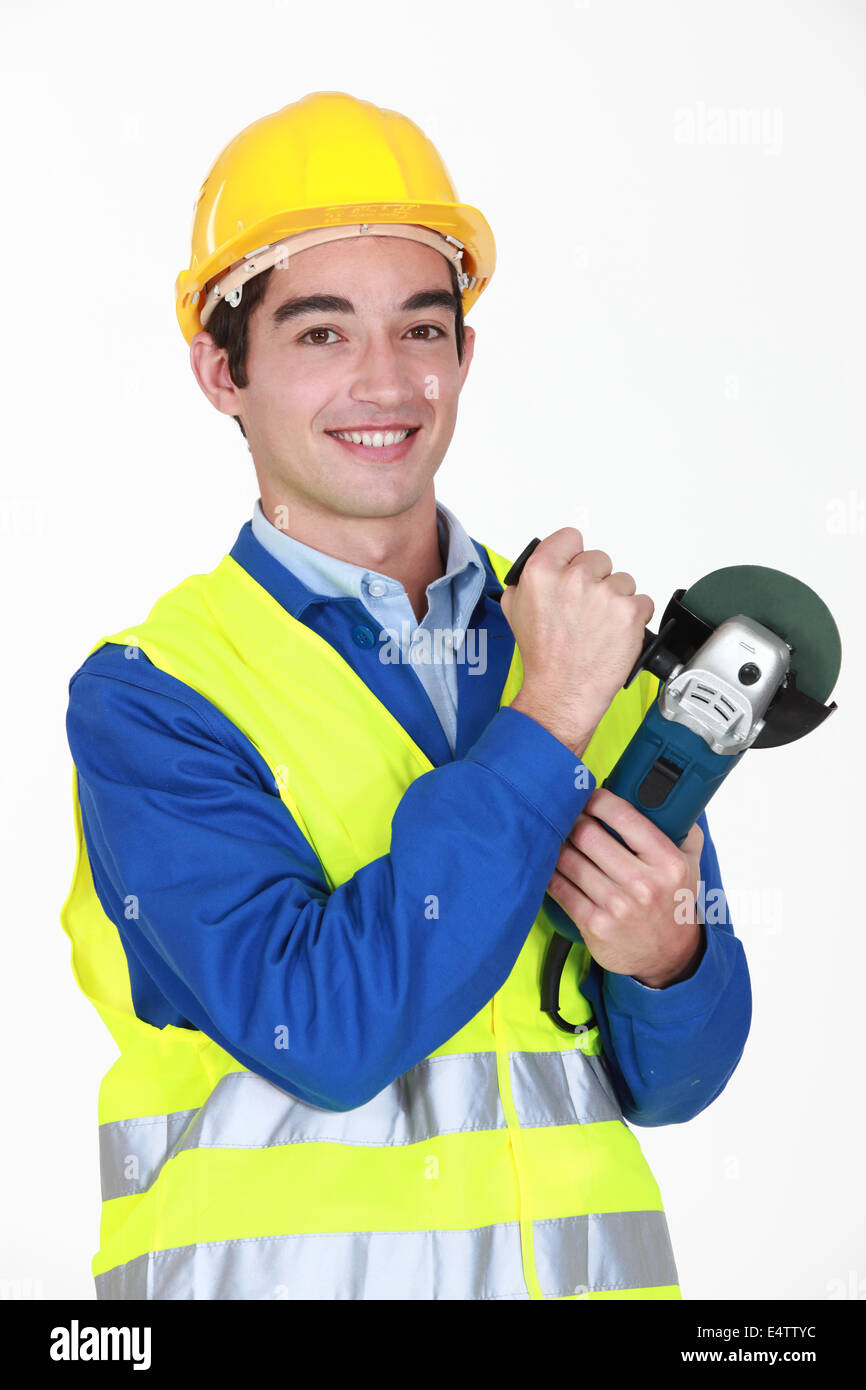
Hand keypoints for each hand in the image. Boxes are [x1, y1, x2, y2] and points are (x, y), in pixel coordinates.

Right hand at [501, 528, 654, 757]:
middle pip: (599, 559)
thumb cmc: (542, 656)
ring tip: (600, 626)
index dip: (573, 556)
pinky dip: (634, 617)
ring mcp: (605, 595)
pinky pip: (642, 602)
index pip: (570, 537)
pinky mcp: (630, 613)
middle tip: (586, 609)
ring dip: (616, 600)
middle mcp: (574, 579)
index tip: (575, 570)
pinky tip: (615, 634)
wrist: (562, 691)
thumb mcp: (514, 610)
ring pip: (623, 581)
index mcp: (542, 572)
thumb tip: (542, 566)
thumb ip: (527, 580)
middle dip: (596, 581)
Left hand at [547, 788, 704, 988]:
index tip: (587, 795)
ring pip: (569, 860)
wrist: (669, 957)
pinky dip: (549, 871)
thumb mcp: (690, 864)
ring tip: (553, 834)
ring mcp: (617, 906)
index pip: (623, 816)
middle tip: (565, 813)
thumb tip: (661, 793)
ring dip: (556, 843)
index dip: (597, 800)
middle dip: (571, 819)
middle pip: (588, 834)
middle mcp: (643, 884)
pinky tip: (547, 862)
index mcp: (667, 862)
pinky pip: (559, 888)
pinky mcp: (594, 925)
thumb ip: (681, 827)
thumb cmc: (673, 903)